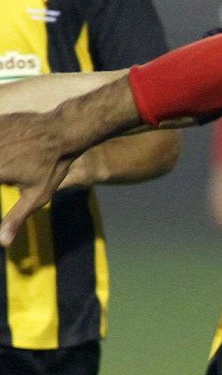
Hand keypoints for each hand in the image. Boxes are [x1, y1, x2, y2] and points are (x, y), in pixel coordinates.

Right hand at [0, 112, 75, 246]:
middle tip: (15, 174)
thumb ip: (15, 217)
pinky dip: (2, 146)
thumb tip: (2, 242)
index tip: (9, 183)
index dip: (3, 182)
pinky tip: (13, 151)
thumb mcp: (36, 196)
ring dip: (3, 161)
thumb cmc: (52, 167)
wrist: (63, 131)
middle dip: (3, 175)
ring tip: (19, 165)